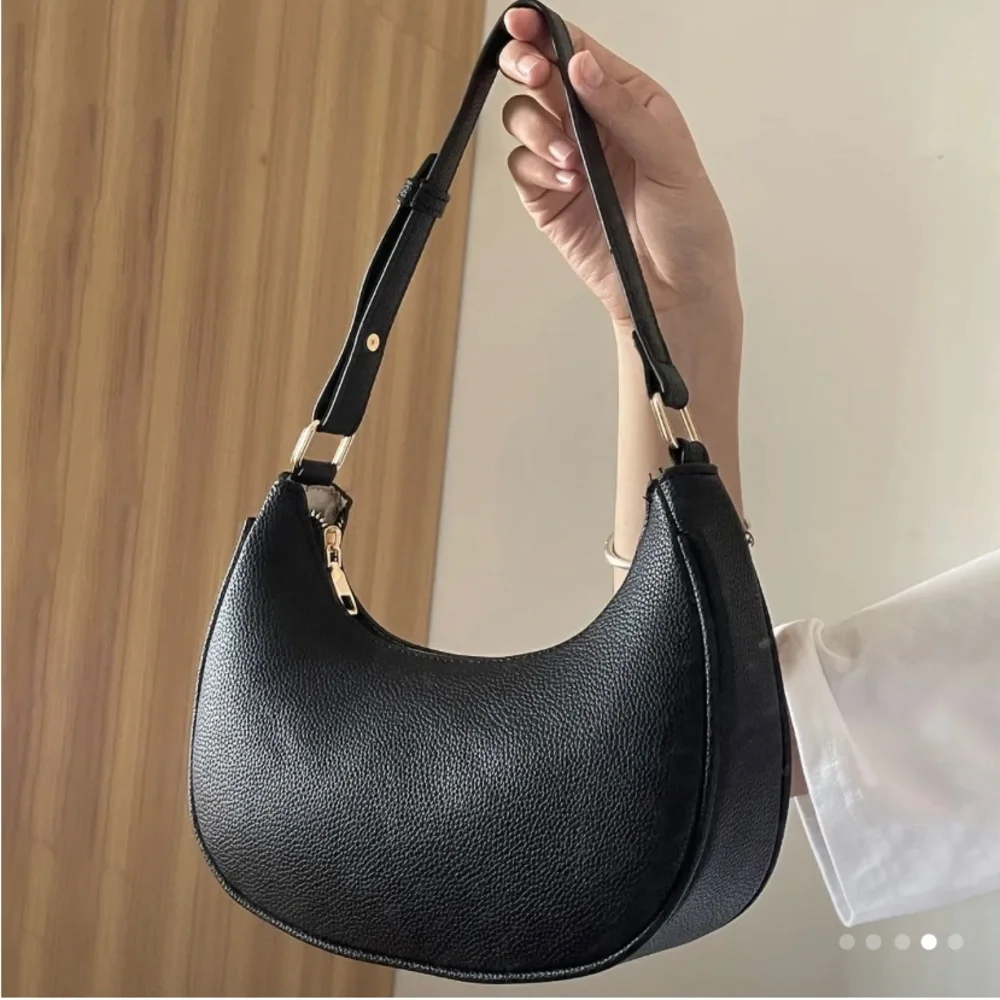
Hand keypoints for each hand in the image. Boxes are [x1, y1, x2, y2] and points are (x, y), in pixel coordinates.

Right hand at [499, 8, 741, 340]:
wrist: (673, 293)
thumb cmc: (689, 227)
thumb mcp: (669, 157)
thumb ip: (621, 109)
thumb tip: (580, 65)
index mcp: (627, 101)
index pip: (578, 52)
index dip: (546, 33)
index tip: (523, 22)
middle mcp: (593, 126)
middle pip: (539, 77)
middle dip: (527, 68)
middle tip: (531, 73)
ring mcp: (567, 163)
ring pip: (524, 120)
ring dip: (538, 132)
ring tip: (571, 162)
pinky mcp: (548, 200)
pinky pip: (521, 168)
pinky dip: (537, 171)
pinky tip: (567, 185)